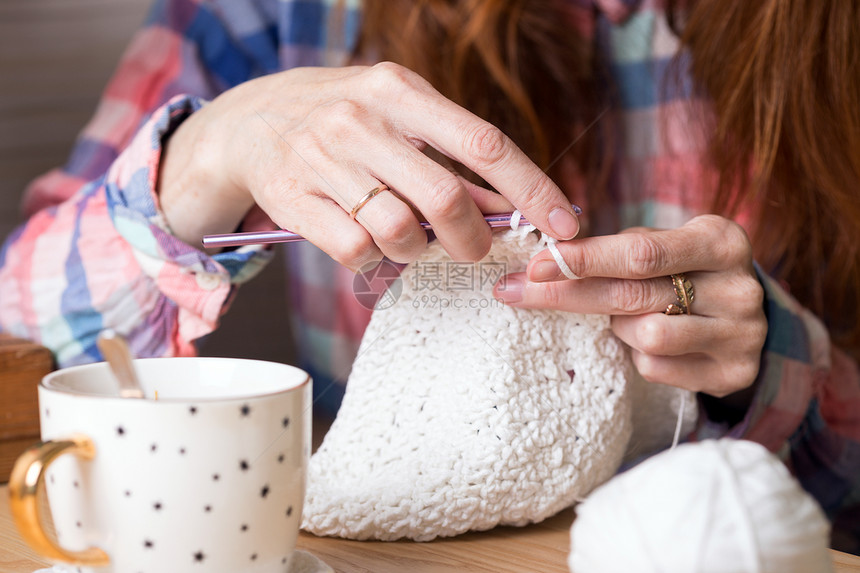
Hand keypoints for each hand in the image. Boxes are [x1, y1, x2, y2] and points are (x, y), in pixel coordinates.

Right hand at [158, 63, 579, 268]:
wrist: (247, 122)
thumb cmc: (344, 121)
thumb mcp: (398, 116)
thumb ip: (451, 157)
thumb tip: (511, 208)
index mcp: (400, 90)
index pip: (484, 143)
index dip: (532, 189)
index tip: (564, 223)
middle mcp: (360, 120)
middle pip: (445, 198)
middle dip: (471, 238)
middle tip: (472, 249)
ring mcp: (322, 159)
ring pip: (400, 231)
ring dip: (418, 249)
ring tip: (409, 237)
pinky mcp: (292, 199)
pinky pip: (356, 250)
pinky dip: (373, 258)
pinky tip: (367, 240)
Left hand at [493, 215, 767, 396]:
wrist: (746, 317)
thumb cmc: (686, 271)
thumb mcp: (666, 245)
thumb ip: (617, 248)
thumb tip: (545, 261)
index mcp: (720, 241)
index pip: (640, 253)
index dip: (583, 260)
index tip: (535, 265)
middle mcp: (739, 288)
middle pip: (633, 295)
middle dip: (566, 294)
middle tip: (516, 291)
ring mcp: (741, 335)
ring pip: (646, 336)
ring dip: (618, 327)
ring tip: (626, 317)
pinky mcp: (732, 374)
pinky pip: (657, 368)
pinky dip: (640, 355)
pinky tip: (648, 341)